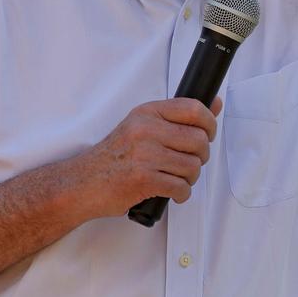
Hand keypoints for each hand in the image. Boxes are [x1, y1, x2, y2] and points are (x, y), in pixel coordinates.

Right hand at [69, 96, 222, 218]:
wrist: (81, 183)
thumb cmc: (114, 156)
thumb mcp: (142, 126)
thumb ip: (178, 116)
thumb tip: (215, 103)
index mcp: (147, 112)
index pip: (193, 108)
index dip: (209, 123)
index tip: (208, 133)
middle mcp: (146, 129)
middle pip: (198, 140)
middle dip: (201, 156)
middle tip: (190, 162)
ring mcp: (144, 154)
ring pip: (193, 166)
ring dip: (191, 177)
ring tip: (177, 178)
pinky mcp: (143, 179)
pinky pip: (181, 187)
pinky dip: (181, 193)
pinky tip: (172, 191)